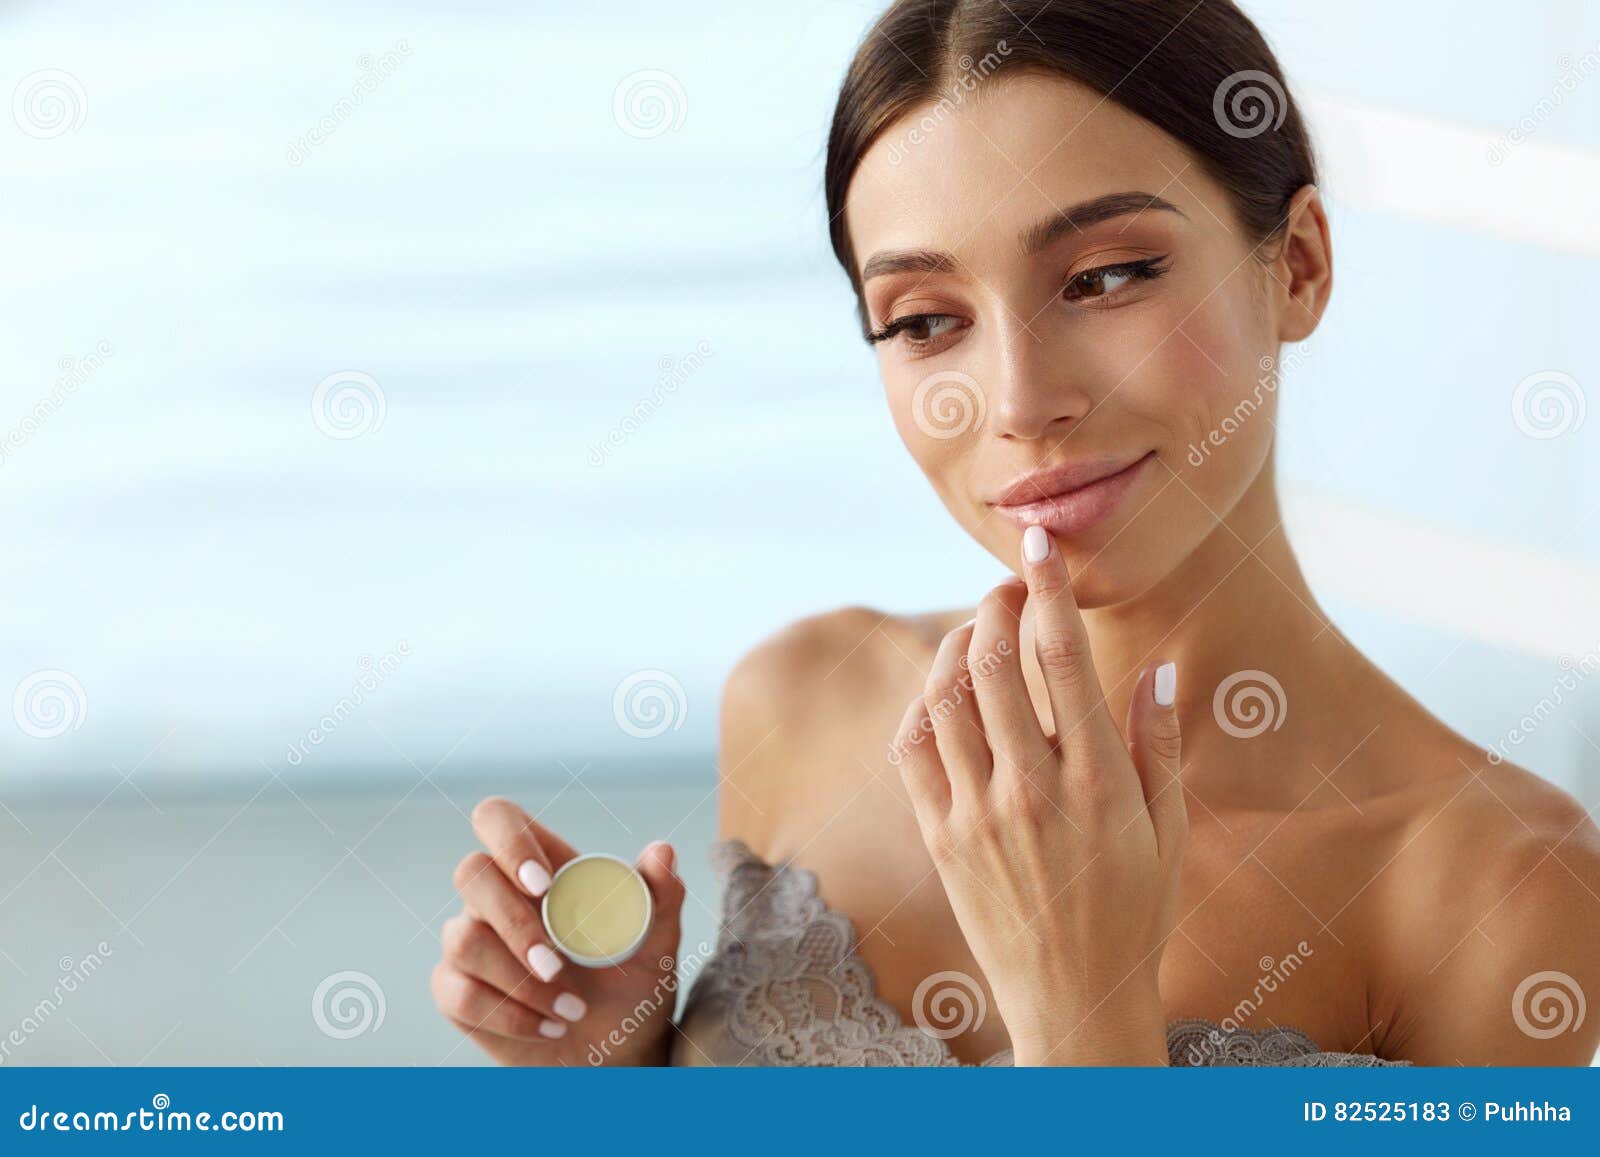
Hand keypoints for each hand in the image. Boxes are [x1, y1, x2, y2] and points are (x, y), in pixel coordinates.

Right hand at [430, 797, 685, 1065]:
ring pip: (463, 939)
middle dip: (515, 924)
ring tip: (573, 1008)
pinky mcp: (456, 989)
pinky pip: (459, 994)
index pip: (498, 819)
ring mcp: (470, 941)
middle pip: (470, 873)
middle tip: (558, 966)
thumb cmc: (632, 984)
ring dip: (521, 981)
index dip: (509, 840)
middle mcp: (498, 896)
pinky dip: (511, 1016)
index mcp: (544, 867)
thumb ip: (661, 895)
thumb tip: (662, 851)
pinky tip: (550, 1026)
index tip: (543, 885)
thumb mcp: (657, 942)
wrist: (615, 1051)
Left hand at [890, 525, 1185, 1065]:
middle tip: (1011, 584)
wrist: (1072, 1002)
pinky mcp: (940, 836)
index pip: (1062, 657)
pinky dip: (922, 703)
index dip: (1047, 588)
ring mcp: (976, 815)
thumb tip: (1155, 666)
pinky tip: (945, 689)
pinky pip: (912, 751)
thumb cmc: (1134, 915)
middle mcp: (1031, 791)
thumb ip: (1159, 746)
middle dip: (997, 603)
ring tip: (981, 628)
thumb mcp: (1171, 833)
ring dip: (957, 644)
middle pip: (994, 662)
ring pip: (944, 697)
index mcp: (1097, 784)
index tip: (1039, 544)